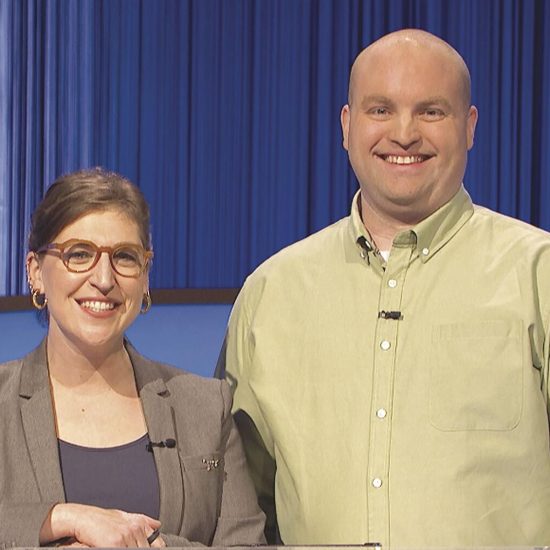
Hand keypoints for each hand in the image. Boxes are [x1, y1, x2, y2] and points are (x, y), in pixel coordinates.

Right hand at [43, 503, 160, 546]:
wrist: (83, 518)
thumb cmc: (100, 520)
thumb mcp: (124, 517)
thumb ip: (142, 521)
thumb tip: (157, 525)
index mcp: (139, 523)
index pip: (157, 543)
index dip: (156, 548)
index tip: (154, 549)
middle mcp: (135, 528)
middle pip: (145, 549)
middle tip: (127, 547)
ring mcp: (126, 535)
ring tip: (119, 547)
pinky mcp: (116, 543)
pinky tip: (113, 548)